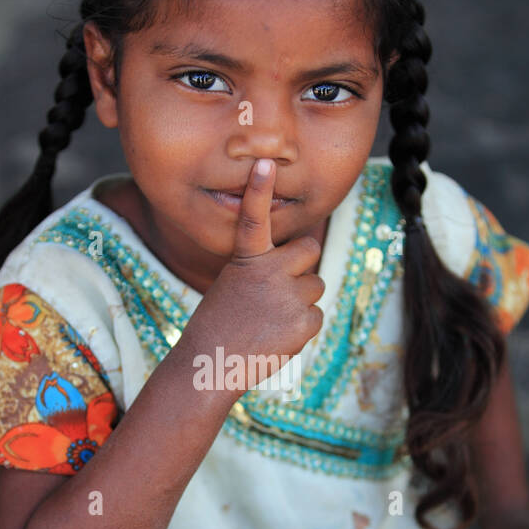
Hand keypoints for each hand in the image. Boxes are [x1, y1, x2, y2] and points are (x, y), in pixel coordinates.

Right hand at [180, 158, 324, 392]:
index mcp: (246, 258)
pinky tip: (276, 337)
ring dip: (300, 302)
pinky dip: (302, 328)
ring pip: (315, 287)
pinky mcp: (304, 322)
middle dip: (302, 265)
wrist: (212, 365)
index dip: (259, 190)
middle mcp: (270, 271)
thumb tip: (301, 273)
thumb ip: (264, 272)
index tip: (264, 163)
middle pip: (310, 249)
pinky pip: (316, 316)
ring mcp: (289, 296)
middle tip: (281, 287)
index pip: (255, 218)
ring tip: (270, 320)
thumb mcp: (234, 285)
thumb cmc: (219, 324)